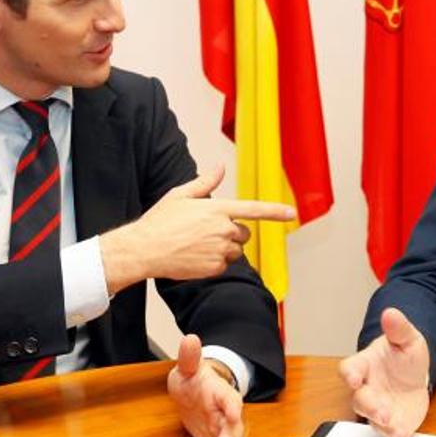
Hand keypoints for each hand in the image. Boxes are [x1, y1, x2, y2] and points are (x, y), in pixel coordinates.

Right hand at [101, 164, 294, 291]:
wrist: (144, 250)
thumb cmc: (160, 221)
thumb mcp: (180, 196)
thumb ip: (205, 183)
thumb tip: (220, 168)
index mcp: (217, 209)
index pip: (253, 209)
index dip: (275, 212)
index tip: (291, 214)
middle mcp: (223, 229)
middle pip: (243, 234)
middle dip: (232, 233)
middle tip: (207, 232)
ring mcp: (220, 250)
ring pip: (235, 251)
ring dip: (224, 249)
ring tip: (198, 245)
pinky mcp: (214, 268)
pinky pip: (224, 265)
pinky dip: (214, 263)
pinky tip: (195, 257)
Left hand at [167, 334, 246, 436]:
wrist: (198, 394)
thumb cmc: (195, 381)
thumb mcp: (188, 368)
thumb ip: (189, 357)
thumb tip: (190, 339)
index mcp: (222, 393)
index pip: (231, 399)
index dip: (232, 407)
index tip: (233, 414)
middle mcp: (229, 415)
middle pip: (235, 429)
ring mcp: (226, 432)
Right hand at [338, 308, 430, 436]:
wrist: (414, 374)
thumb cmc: (402, 356)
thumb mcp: (407, 338)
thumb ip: (399, 328)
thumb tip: (391, 312)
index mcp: (365, 366)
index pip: (350, 368)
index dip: (349, 373)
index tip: (353, 377)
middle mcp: (368, 390)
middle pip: (360, 400)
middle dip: (370, 407)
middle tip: (382, 411)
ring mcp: (380, 409)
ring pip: (376, 421)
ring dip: (386, 427)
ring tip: (398, 431)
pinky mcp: (395, 424)